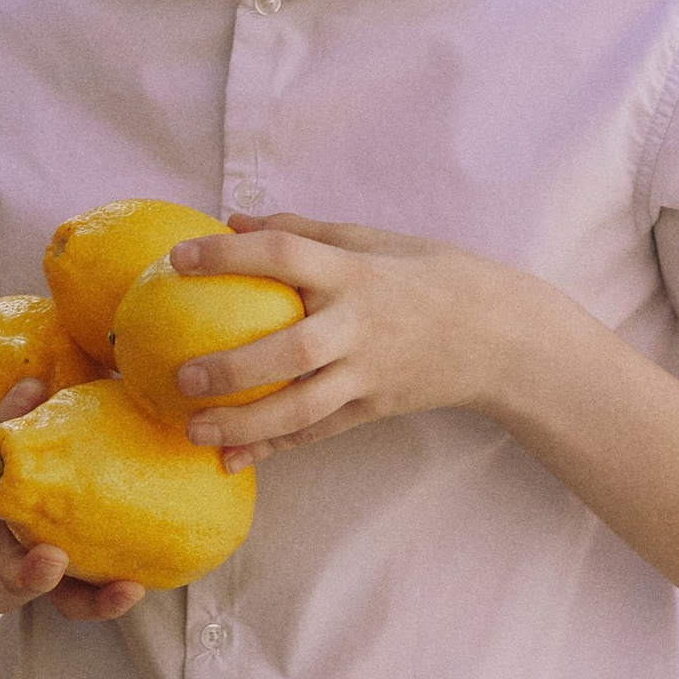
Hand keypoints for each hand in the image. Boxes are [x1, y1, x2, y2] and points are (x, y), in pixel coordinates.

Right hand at [0, 338, 142, 620]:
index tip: (35, 383)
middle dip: (9, 499)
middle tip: (52, 492)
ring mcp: (0, 576)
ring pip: (25, 581)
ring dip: (45, 576)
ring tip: (69, 564)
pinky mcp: (38, 596)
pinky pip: (70, 604)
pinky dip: (99, 601)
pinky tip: (134, 586)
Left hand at [169, 216, 534, 459]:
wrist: (502, 337)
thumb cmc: (430, 276)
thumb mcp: (375, 241)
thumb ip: (304, 231)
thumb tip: (233, 220)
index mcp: (357, 272)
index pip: (286, 256)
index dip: (230, 255)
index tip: (177, 258)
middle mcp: (361, 325)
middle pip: (292, 350)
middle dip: (233, 366)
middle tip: (180, 374)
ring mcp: (369, 372)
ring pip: (302, 408)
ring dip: (245, 423)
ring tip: (191, 429)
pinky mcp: (375, 408)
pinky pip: (317, 432)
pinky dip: (273, 446)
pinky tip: (230, 457)